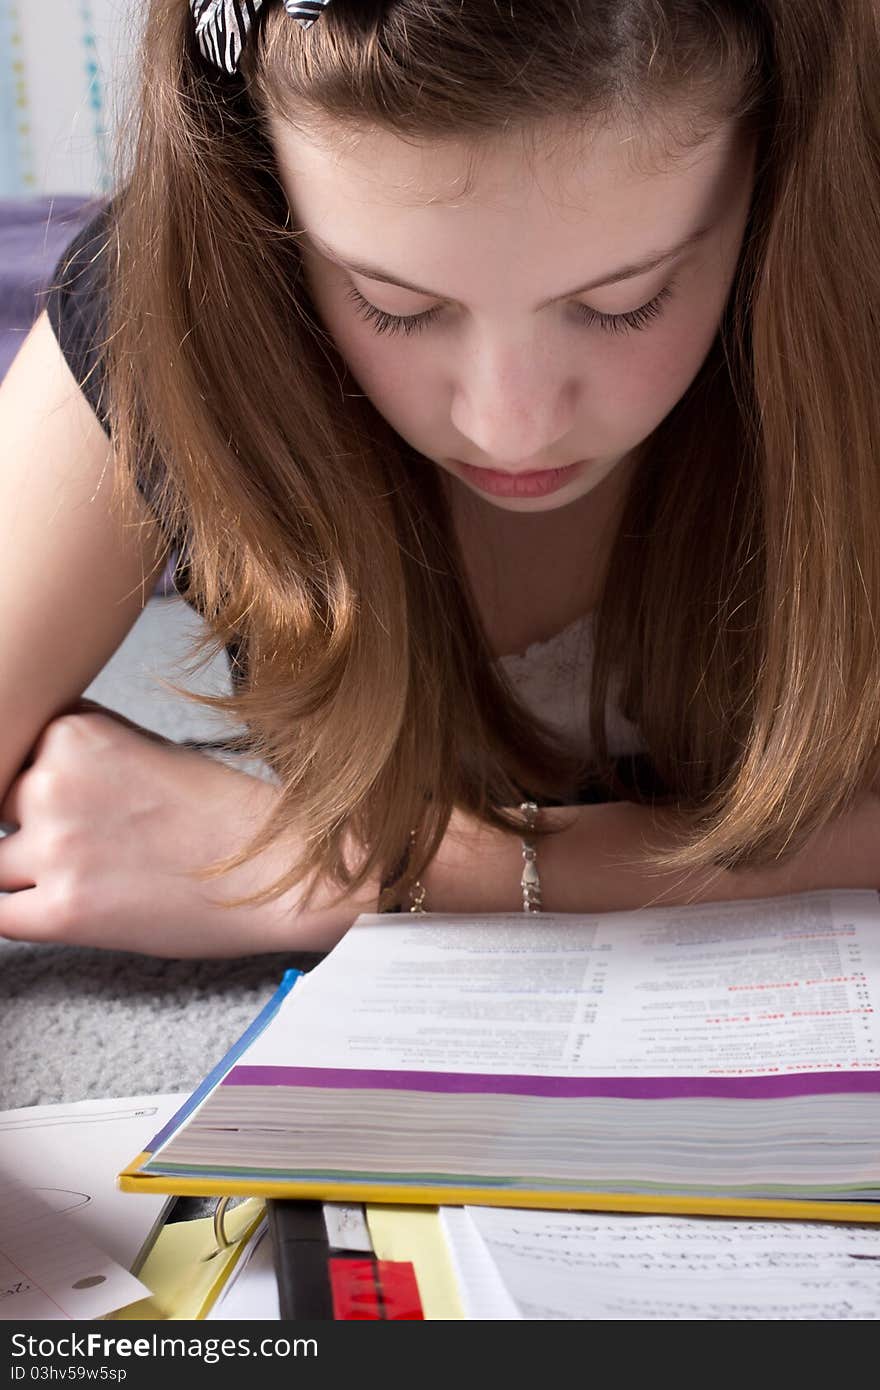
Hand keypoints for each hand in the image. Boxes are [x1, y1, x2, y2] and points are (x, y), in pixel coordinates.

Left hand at [0, 700, 372, 956]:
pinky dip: (22, 914)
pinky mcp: (62, 911)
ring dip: (24, 871)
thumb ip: (79, 754)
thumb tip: (30, 771)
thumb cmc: (225, 814)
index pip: (9, 751)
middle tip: (77, 839)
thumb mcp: (142, 748)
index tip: (48, 802)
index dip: (28, 781)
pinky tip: (57, 907)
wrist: (276, 869)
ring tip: (83, 872)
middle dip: (25, 823)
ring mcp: (55, 848)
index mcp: (74, 733)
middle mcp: (54, 783)